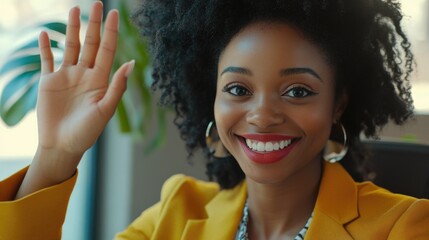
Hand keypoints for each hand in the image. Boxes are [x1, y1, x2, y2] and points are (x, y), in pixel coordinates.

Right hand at [15, 2, 133, 198]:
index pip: (107, 50)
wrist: (62, 145)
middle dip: (93, 24)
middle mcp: (84, 74)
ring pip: (70, 46)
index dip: (111, 32)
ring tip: (74, 9)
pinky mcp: (48, 82)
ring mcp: (66, 76)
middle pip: (90, 43)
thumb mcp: (105, 109)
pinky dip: (45, 48)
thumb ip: (117, 86)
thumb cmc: (87, 132)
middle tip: (97, 3)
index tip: (115, 13)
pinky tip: (44, 34)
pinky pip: (47, 60)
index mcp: (100, 80)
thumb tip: (131, 62)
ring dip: (71, 29)